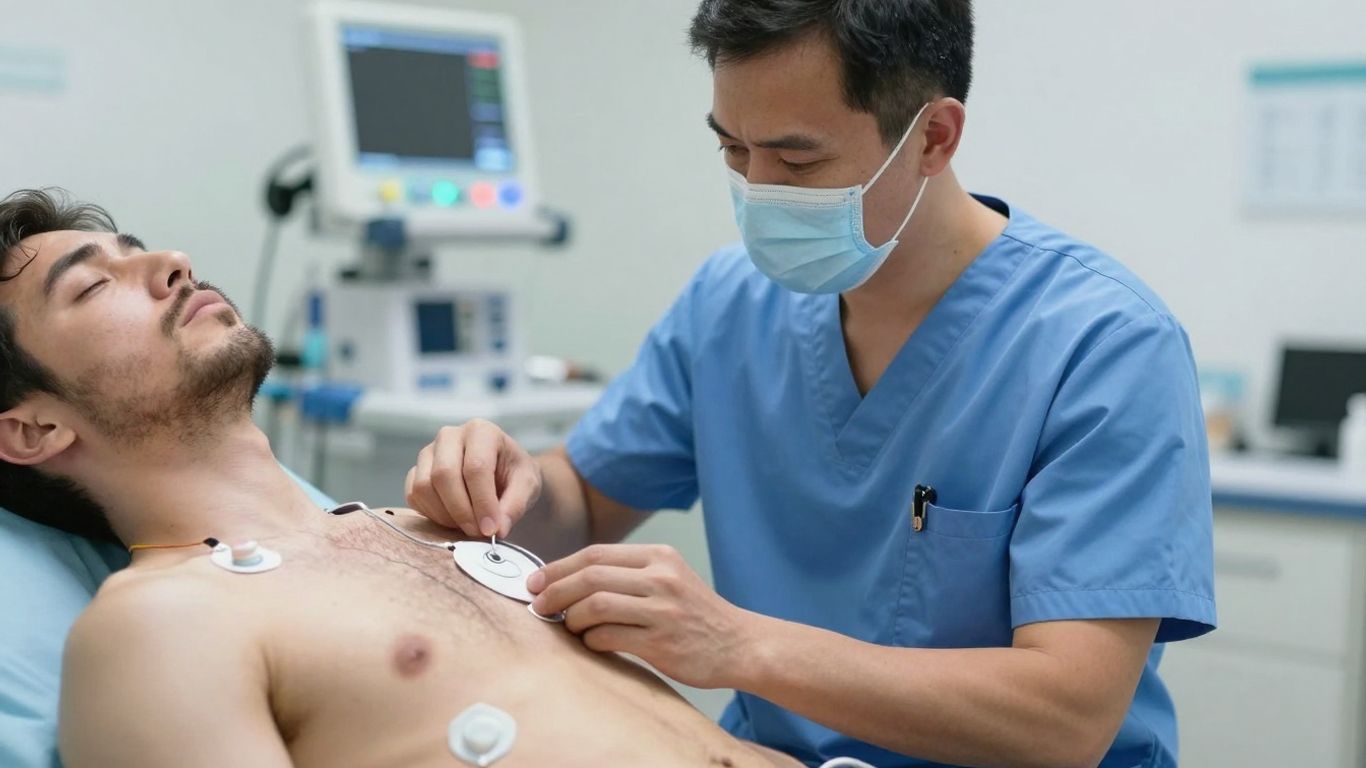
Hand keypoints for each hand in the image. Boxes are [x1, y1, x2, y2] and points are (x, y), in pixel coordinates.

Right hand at [404, 419, 541, 537]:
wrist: (500, 472)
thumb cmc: (514, 473)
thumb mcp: (528, 485)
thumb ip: (516, 505)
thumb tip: (497, 529)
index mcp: (481, 431)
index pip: (476, 467)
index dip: (482, 502)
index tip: (491, 529)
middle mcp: (450, 436)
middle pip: (444, 475)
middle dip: (461, 511)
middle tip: (478, 532)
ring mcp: (428, 452)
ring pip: (424, 487)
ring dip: (445, 515)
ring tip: (469, 525)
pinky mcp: (416, 471)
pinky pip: (414, 496)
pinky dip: (431, 515)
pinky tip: (453, 519)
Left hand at [528, 544, 757, 688]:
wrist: (739, 644)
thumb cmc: (695, 613)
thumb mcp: (669, 576)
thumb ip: (628, 573)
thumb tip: (568, 578)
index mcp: (659, 556)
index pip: (595, 554)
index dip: (558, 567)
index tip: (536, 581)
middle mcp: (661, 578)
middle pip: (590, 576)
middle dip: (555, 591)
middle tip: (539, 605)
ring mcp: (662, 611)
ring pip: (595, 606)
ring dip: (571, 618)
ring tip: (568, 627)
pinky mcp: (662, 643)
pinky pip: (609, 637)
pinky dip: (591, 640)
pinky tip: (591, 643)